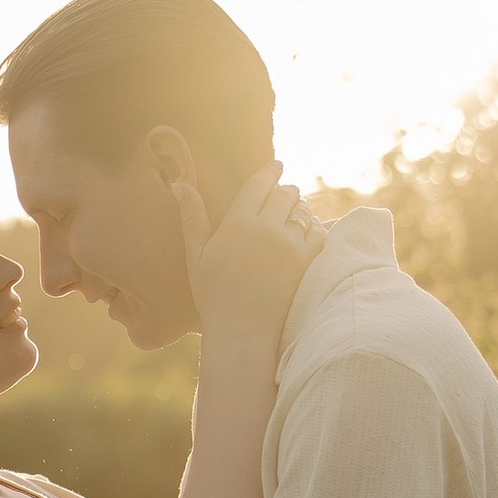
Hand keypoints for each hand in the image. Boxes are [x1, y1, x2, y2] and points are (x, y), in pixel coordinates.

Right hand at [173, 156, 320, 350]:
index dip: (269, 171)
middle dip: (285, 189)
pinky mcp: (308, 262)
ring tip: (296, 210)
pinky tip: (308, 231)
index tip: (276, 165)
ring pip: (302, 211)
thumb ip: (192, 216)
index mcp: (238, 223)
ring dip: (299, 207)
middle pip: (284, 194)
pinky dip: (314, 227)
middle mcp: (267, 229)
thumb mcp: (197, 255)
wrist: (243, 332)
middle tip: (286, 190)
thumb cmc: (214, 296)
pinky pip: (318, 232)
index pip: (259, 184)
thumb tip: (179, 184)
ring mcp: (290, 245)